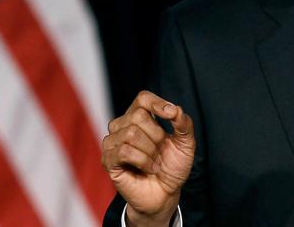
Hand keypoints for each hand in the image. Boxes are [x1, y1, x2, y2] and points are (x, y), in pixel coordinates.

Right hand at [102, 90, 194, 225]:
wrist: (165, 194)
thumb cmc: (172, 167)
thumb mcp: (185, 144)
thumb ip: (183, 124)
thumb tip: (175, 109)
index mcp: (139, 116)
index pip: (143, 98)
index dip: (157, 103)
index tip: (171, 115)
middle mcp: (122, 125)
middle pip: (138, 115)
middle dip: (157, 135)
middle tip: (160, 151)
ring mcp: (112, 142)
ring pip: (131, 133)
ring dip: (150, 151)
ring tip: (154, 162)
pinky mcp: (108, 160)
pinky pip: (124, 151)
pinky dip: (142, 161)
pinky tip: (148, 168)